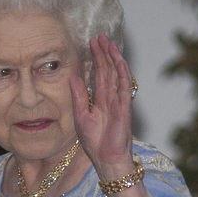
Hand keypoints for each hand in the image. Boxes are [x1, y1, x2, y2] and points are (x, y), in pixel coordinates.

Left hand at [71, 34, 135, 179]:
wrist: (106, 159)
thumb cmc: (95, 143)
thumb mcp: (81, 116)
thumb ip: (79, 96)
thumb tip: (73, 77)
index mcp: (100, 101)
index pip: (98, 76)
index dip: (95, 60)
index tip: (91, 46)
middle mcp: (110, 98)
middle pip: (108, 70)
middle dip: (103, 53)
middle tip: (99, 37)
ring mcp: (118, 101)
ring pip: (117, 74)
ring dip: (113, 58)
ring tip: (107, 42)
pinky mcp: (124, 106)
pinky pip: (124, 85)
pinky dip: (122, 71)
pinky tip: (118, 59)